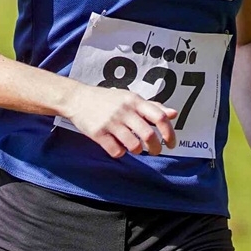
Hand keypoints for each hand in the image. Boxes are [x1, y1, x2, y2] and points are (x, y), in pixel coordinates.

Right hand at [62, 84, 177, 158]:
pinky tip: (118, 146)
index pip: (159, 117)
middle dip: (156, 148)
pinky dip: (120, 153)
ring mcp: (110, 122)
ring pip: (134, 146)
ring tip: (136, 148)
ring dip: (138, 151)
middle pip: (149, 135)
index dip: (169, 132)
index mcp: (135, 101)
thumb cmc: (108, 100)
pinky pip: (116, 151)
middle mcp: (124, 111)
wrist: (77, 98)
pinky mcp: (98, 133)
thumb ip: (152, 107)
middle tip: (155, 151)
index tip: (172, 143)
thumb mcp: (130, 98)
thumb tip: (174, 114)